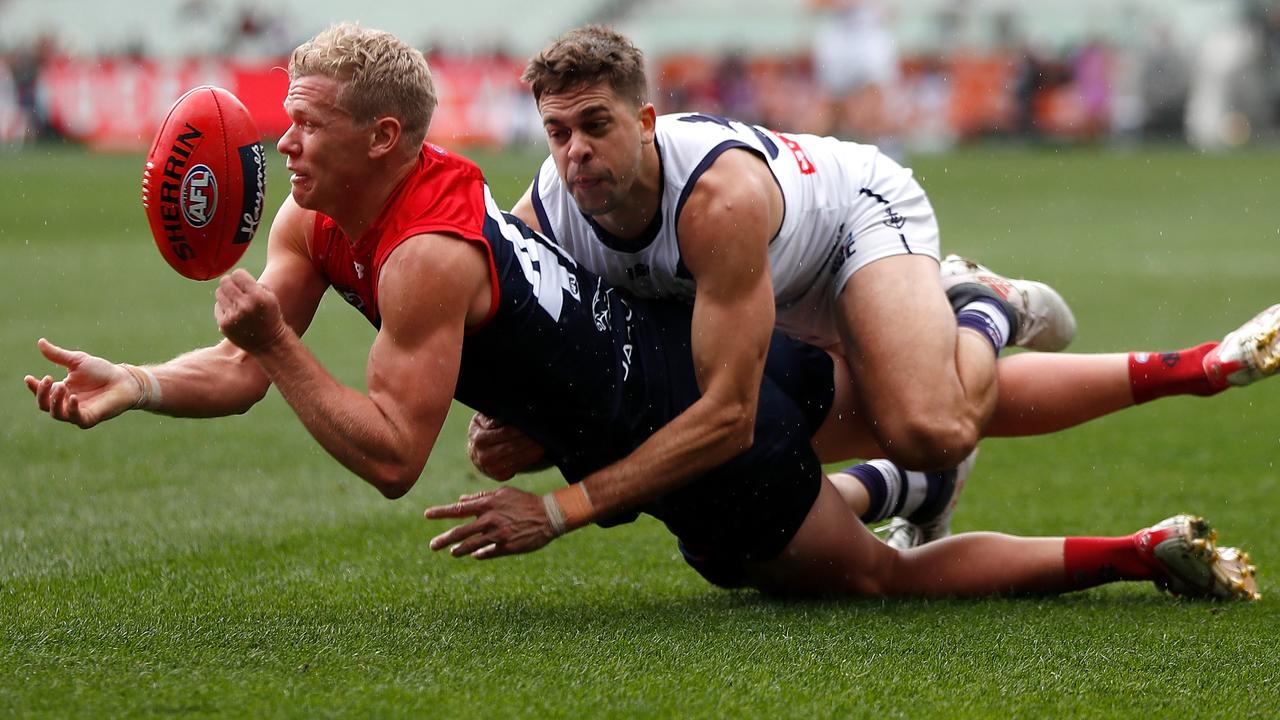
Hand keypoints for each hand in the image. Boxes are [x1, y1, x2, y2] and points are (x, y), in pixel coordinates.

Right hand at [24, 338, 138, 427]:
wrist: (124, 380)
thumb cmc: (102, 371)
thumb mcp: (77, 361)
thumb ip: (58, 355)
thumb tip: (40, 342)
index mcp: (61, 390)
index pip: (41, 392)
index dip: (34, 387)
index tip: (28, 378)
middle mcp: (66, 403)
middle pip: (44, 405)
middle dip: (43, 393)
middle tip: (48, 379)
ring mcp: (76, 412)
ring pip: (56, 413)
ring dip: (56, 400)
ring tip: (63, 386)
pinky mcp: (88, 419)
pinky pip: (74, 418)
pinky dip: (71, 409)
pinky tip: (73, 397)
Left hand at [215, 269, 286, 353]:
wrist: (270, 342)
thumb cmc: (270, 315)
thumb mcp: (270, 296)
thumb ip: (253, 283)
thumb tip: (234, 277)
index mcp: (257, 296)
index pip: (237, 273)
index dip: (241, 277)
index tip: (245, 283)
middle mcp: (244, 305)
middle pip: (225, 281)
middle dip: (231, 283)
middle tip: (237, 290)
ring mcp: (233, 316)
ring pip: (219, 292)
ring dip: (226, 295)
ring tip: (237, 303)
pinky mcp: (224, 324)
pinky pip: (217, 306)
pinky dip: (224, 308)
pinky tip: (235, 314)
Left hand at [425, 486, 556, 558]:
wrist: (549, 515)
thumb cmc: (524, 501)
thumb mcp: (503, 494)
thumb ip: (480, 498)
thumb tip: (461, 500)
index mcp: (488, 505)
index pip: (459, 509)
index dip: (441, 512)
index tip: (427, 514)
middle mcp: (490, 520)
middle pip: (461, 532)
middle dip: (444, 539)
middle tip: (432, 546)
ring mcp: (498, 535)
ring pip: (472, 546)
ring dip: (460, 550)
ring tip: (452, 552)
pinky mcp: (507, 547)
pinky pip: (488, 553)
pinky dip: (479, 554)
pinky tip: (474, 555)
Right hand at [467, 412, 546, 480]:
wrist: (478, 452)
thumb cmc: (483, 431)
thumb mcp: (481, 420)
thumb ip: (489, 418)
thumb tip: (497, 422)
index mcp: (479, 439)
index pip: (506, 432)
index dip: (521, 428)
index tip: (534, 422)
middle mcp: (484, 456)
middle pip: (514, 445)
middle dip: (531, 439)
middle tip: (543, 431)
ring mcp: (492, 468)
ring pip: (519, 456)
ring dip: (534, 449)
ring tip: (544, 441)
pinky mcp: (500, 476)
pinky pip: (520, 465)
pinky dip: (531, 457)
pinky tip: (539, 451)